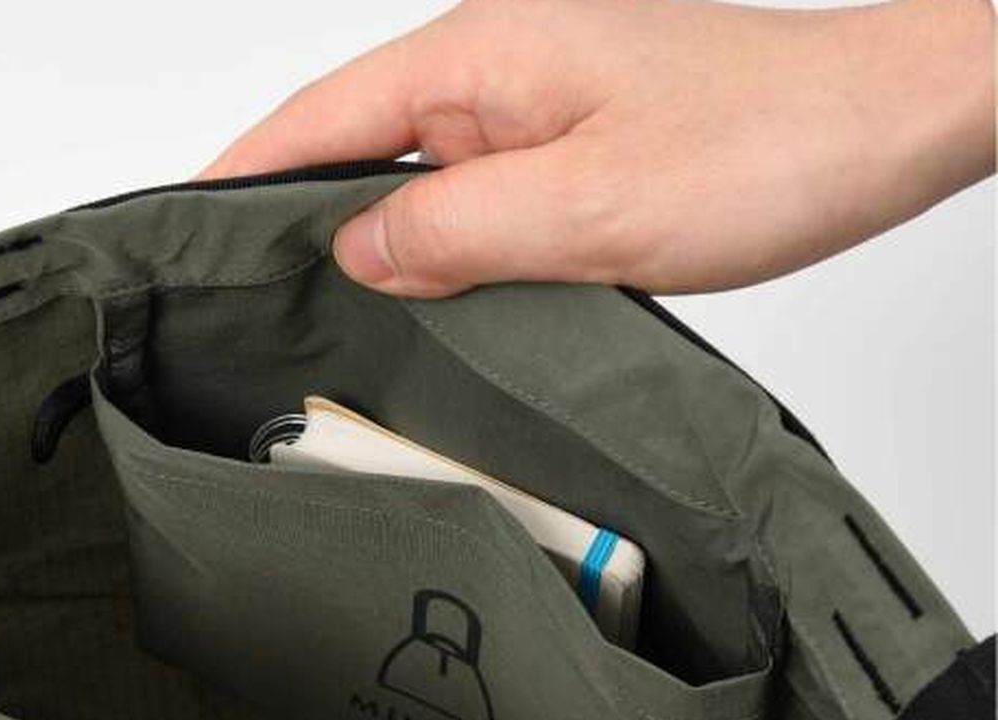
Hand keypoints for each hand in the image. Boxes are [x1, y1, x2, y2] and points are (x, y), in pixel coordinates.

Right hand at [200, 0, 994, 297]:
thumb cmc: (763, 142)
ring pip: (419, 183)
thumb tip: (359, 250)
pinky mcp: (569, 152)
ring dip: (377, 244)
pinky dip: (442, 250)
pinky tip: (434, 301)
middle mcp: (496, 73)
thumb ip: (455, 228)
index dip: (244, 175)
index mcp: (479, 59)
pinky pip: (475, 202)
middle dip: (299, 220)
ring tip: (329, 319)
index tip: (182, 223)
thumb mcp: (585, 206)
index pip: (320, 119)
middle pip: (357, 149)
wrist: (876, 128)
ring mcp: (533, 113)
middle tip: (248, 303)